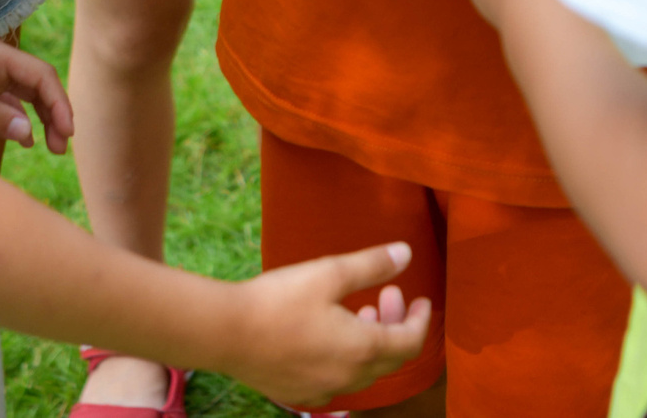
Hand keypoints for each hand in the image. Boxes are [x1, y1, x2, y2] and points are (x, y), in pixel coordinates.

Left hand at [0, 36, 72, 154]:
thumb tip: (28, 133)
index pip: (41, 75)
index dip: (59, 103)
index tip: (68, 132)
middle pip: (39, 84)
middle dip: (55, 114)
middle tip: (60, 148)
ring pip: (28, 93)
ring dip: (43, 118)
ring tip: (53, 146)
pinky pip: (11, 100)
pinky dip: (22, 119)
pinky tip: (28, 139)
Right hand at [223, 242, 434, 408]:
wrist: (225, 333)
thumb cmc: (279, 299)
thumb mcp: (330, 273)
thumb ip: (372, 265)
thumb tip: (406, 253)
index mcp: (362, 349)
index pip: (409, 342)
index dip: (420, 321)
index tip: (421, 300)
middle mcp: (348, 377)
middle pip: (389, 358)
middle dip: (396, 325)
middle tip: (389, 295)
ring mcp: (323, 390)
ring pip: (363, 372)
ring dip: (371, 342)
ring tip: (361, 311)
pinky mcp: (299, 394)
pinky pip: (337, 381)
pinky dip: (346, 359)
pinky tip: (328, 338)